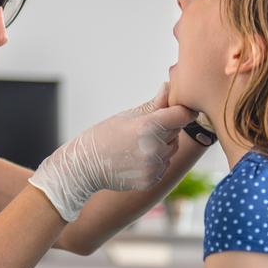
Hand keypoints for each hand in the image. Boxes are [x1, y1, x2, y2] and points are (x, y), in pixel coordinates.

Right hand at [29, 83, 195, 220]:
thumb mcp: (128, 115)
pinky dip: (156, 162)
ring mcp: (153, 167)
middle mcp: (154, 148)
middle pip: (176, 132)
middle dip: (166, 128)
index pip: (182, 115)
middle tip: (143, 129)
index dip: (181, 110)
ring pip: (171, 150)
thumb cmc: (104, 135)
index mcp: (148, 126)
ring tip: (138, 145)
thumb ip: (155, 104)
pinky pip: (164, 166)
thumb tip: (170, 87)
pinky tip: (136, 159)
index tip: (176, 109)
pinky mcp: (152, 180)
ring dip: (162, 145)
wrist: (85, 166)